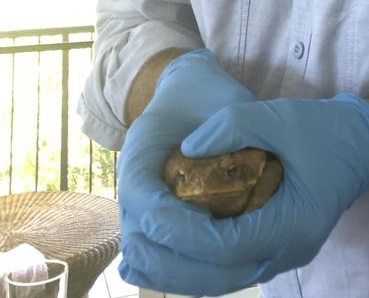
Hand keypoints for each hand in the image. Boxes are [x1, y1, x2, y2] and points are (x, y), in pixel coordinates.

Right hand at [117, 48, 256, 294]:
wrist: (184, 92)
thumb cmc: (206, 93)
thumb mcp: (224, 97)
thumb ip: (231, 123)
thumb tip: (234, 161)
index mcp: (138, 155)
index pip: (150, 207)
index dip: (186, 230)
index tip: (227, 235)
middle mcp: (129, 188)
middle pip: (142, 246)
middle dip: (188, 265)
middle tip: (239, 265)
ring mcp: (136, 210)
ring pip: (146, 263)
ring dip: (187, 276)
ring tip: (236, 273)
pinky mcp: (150, 224)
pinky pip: (156, 262)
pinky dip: (184, 275)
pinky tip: (223, 273)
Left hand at [122, 94, 368, 293]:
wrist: (359, 144)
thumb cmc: (321, 129)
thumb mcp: (277, 115)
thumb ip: (232, 127)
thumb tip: (187, 149)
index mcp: (291, 224)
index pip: (225, 245)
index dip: (183, 235)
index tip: (150, 217)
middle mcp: (287, 251)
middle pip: (218, 277)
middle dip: (170, 267)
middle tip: (130, 251)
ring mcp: (282, 256)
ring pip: (221, 281)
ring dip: (177, 274)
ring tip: (134, 261)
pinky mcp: (274, 248)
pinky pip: (228, 269)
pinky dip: (195, 267)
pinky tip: (166, 255)